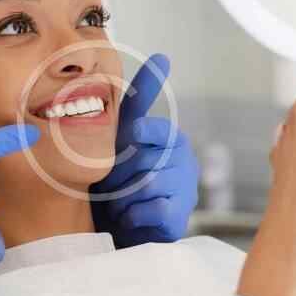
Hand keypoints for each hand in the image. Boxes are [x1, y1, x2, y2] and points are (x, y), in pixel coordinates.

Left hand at [90, 54, 198, 247]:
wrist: (123, 231)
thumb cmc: (115, 185)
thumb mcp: (110, 149)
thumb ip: (119, 116)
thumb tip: (149, 64)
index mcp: (160, 132)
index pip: (152, 113)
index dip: (148, 104)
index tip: (152, 80)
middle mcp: (178, 150)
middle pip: (140, 155)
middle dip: (116, 175)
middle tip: (110, 186)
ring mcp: (185, 180)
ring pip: (147, 180)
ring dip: (122, 196)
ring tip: (120, 202)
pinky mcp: (182, 210)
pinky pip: (152, 206)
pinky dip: (133, 215)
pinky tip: (133, 217)